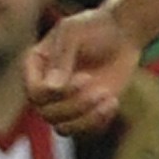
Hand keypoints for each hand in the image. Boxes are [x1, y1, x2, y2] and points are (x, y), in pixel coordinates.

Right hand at [24, 7, 139, 137]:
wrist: (123, 33)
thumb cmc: (95, 27)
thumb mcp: (74, 34)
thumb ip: (62, 58)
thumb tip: (52, 89)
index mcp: (35, 67)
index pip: (35, 93)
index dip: (57, 93)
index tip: (86, 77)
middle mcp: (45, 88)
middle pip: (48, 113)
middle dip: (76, 105)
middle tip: (101, 90)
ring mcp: (65, 101)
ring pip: (62, 128)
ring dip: (86, 119)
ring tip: (108, 99)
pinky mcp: (87, 109)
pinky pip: (85, 130)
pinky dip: (99, 121)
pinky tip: (114, 101)